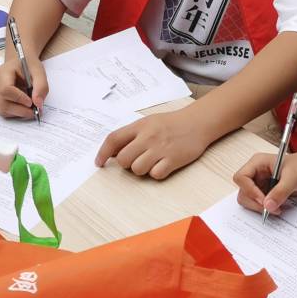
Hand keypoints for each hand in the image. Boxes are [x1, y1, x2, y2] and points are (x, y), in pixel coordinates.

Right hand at [0, 53, 46, 119]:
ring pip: (2, 109)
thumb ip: (41, 87)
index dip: (19, 99)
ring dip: (18, 112)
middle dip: (21, 110)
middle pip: (2, 103)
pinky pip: (2, 110)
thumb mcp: (39, 72)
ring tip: (29, 107)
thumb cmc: (28, 66)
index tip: (31, 103)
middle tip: (35, 110)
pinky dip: (14, 112)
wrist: (19, 62)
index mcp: (3, 72)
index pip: (5, 89)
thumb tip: (38, 104)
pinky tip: (21, 105)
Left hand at [94, 107, 211, 179]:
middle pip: (124, 160)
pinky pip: (155, 175)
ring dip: (142, 169)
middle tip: (136, 160)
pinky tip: (163, 165)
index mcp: (140, 126)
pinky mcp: (173, 160)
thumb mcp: (149, 122)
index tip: (99, 163)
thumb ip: (132, 135)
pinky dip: (157, 173)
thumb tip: (114, 153)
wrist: (197, 123)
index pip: (113, 139)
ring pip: (137, 169)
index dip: (103, 153)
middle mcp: (148, 137)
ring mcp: (160, 149)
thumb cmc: (171, 124)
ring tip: (152, 161)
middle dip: (127, 164)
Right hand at [233, 149, 296, 215]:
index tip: (263, 200)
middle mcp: (255, 174)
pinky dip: (265, 209)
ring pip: (248, 200)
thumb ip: (280, 191)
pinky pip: (258, 204)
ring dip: (259, 208)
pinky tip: (277, 208)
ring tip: (277, 208)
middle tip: (271, 209)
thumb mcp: (293, 177)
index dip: (249, 190)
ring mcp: (258, 184)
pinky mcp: (264, 193)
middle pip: (243, 191)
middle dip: (255, 202)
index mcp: (257, 163)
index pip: (241, 177)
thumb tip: (267, 206)